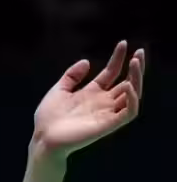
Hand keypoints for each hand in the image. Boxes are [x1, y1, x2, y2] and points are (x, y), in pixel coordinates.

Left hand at [31, 40, 143, 159]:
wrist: (43, 138)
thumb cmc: (48, 118)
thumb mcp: (58, 90)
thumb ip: (71, 76)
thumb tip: (87, 61)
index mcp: (93, 93)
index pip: (112, 73)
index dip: (118, 58)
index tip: (122, 43)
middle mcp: (103, 102)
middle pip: (127, 82)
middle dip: (136, 67)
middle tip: (139, 52)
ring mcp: (107, 113)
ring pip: (133, 94)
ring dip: (137, 78)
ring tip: (136, 62)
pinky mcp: (109, 125)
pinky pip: (129, 112)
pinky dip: (132, 99)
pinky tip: (127, 85)